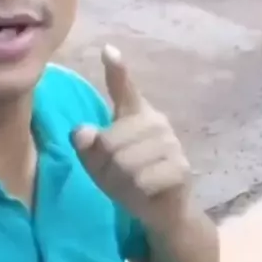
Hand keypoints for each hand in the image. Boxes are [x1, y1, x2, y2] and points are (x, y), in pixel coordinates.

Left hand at [71, 45, 191, 229]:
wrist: (164, 212)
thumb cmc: (129, 179)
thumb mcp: (99, 163)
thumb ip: (88, 146)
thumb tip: (81, 132)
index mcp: (136, 114)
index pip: (124, 88)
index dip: (117, 69)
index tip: (108, 50)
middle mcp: (156, 121)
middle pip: (109, 141)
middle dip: (105, 166)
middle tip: (120, 176)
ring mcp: (171, 143)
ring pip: (123, 163)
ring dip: (120, 182)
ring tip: (134, 184)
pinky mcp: (181, 168)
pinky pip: (141, 180)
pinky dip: (137, 192)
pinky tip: (147, 192)